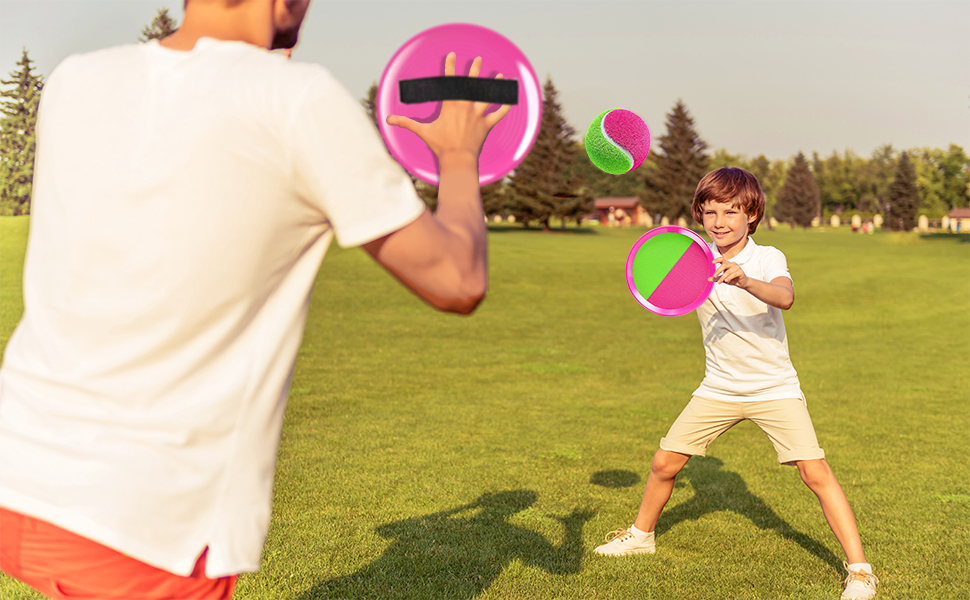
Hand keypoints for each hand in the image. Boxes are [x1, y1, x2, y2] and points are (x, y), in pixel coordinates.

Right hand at [385, 52, 512, 161]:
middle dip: (475, 70)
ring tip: (500, 77)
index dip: (450, 66)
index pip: (450, 81)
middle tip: (478, 59)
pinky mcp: (487, 125)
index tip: (452, 55)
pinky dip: (505, 107)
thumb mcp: (422, 131)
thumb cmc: (440, 145)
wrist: (458, 160)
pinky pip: (498, 114)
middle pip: (472, 84)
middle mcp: (466, 106)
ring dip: (494, 86)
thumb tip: (388, 120)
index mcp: (451, 105)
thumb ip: (406, 123)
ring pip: (488, 96)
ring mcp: (478, 115)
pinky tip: (510, 99)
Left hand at [710, 257, 748, 287]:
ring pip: (728, 271)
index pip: (722, 259)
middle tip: (714, 276)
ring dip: (723, 277)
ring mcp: (737, 267)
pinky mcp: (740, 272)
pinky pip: (733, 274)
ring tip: (719, 282)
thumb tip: (708, 279)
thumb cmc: (733, 279)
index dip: (717, 260)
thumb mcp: (723, 279)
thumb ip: (716, 278)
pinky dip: (729, 277)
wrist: (742, 283)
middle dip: (718, 271)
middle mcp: (732, 264)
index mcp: (727, 264)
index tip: (712, 262)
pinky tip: (726, 281)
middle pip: (724, 265)